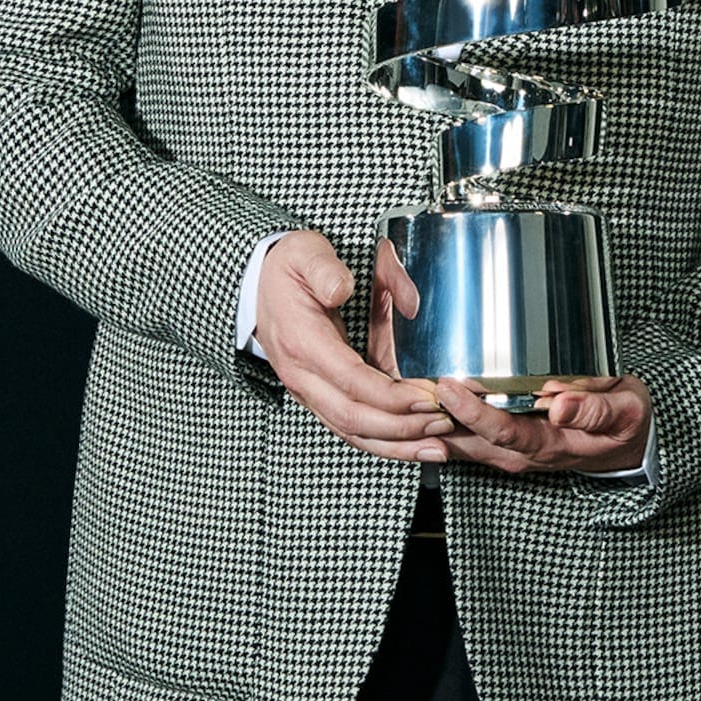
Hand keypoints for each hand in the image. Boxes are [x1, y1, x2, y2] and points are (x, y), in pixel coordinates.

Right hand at [254, 231, 454, 462]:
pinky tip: (412, 446)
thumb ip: (327, 268)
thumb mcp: (305, 251)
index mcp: (301, 340)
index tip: (428, 396)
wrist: (256, 284)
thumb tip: (346, 289)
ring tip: (439, 448)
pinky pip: (348, 429)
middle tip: (444, 423)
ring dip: (396, 445)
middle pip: (352, 417)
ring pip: (351, 432)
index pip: (351, 380)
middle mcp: (300, 374)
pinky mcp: (316, 397)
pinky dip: (382, 443)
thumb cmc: (288, 268)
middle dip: (402, 427)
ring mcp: (306, 390)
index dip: (392, 395)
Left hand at [427, 372, 654, 475]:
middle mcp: (525, 454)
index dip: (474, 413)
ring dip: (434, 423)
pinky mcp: (504, 446)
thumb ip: (596, 409)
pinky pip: (466, 440)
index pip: (505, 433)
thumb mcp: (625, 411)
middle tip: (411, 385)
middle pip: (472, 440)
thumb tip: (561, 403)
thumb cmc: (625, 420)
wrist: (628, 443)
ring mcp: (511, 453)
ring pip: (463, 442)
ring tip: (405, 391)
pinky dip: (442, 424)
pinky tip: (421, 401)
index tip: (450, 388)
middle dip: (440, 416)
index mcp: (553, 444)